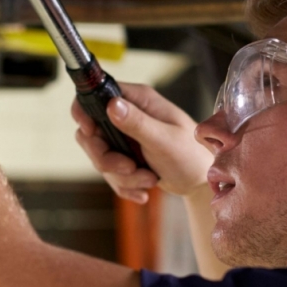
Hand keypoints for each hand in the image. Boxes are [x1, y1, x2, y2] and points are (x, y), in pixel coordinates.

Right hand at [73, 82, 211, 202]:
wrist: (201, 181)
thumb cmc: (192, 155)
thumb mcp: (165, 139)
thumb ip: (137, 123)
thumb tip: (112, 105)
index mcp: (137, 100)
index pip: (96, 95)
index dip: (84, 113)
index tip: (90, 132)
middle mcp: (127, 115)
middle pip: (91, 134)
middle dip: (107, 158)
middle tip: (130, 168)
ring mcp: (123, 137)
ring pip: (99, 157)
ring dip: (121, 176)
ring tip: (149, 180)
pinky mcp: (123, 156)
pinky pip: (108, 173)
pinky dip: (124, 185)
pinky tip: (143, 190)